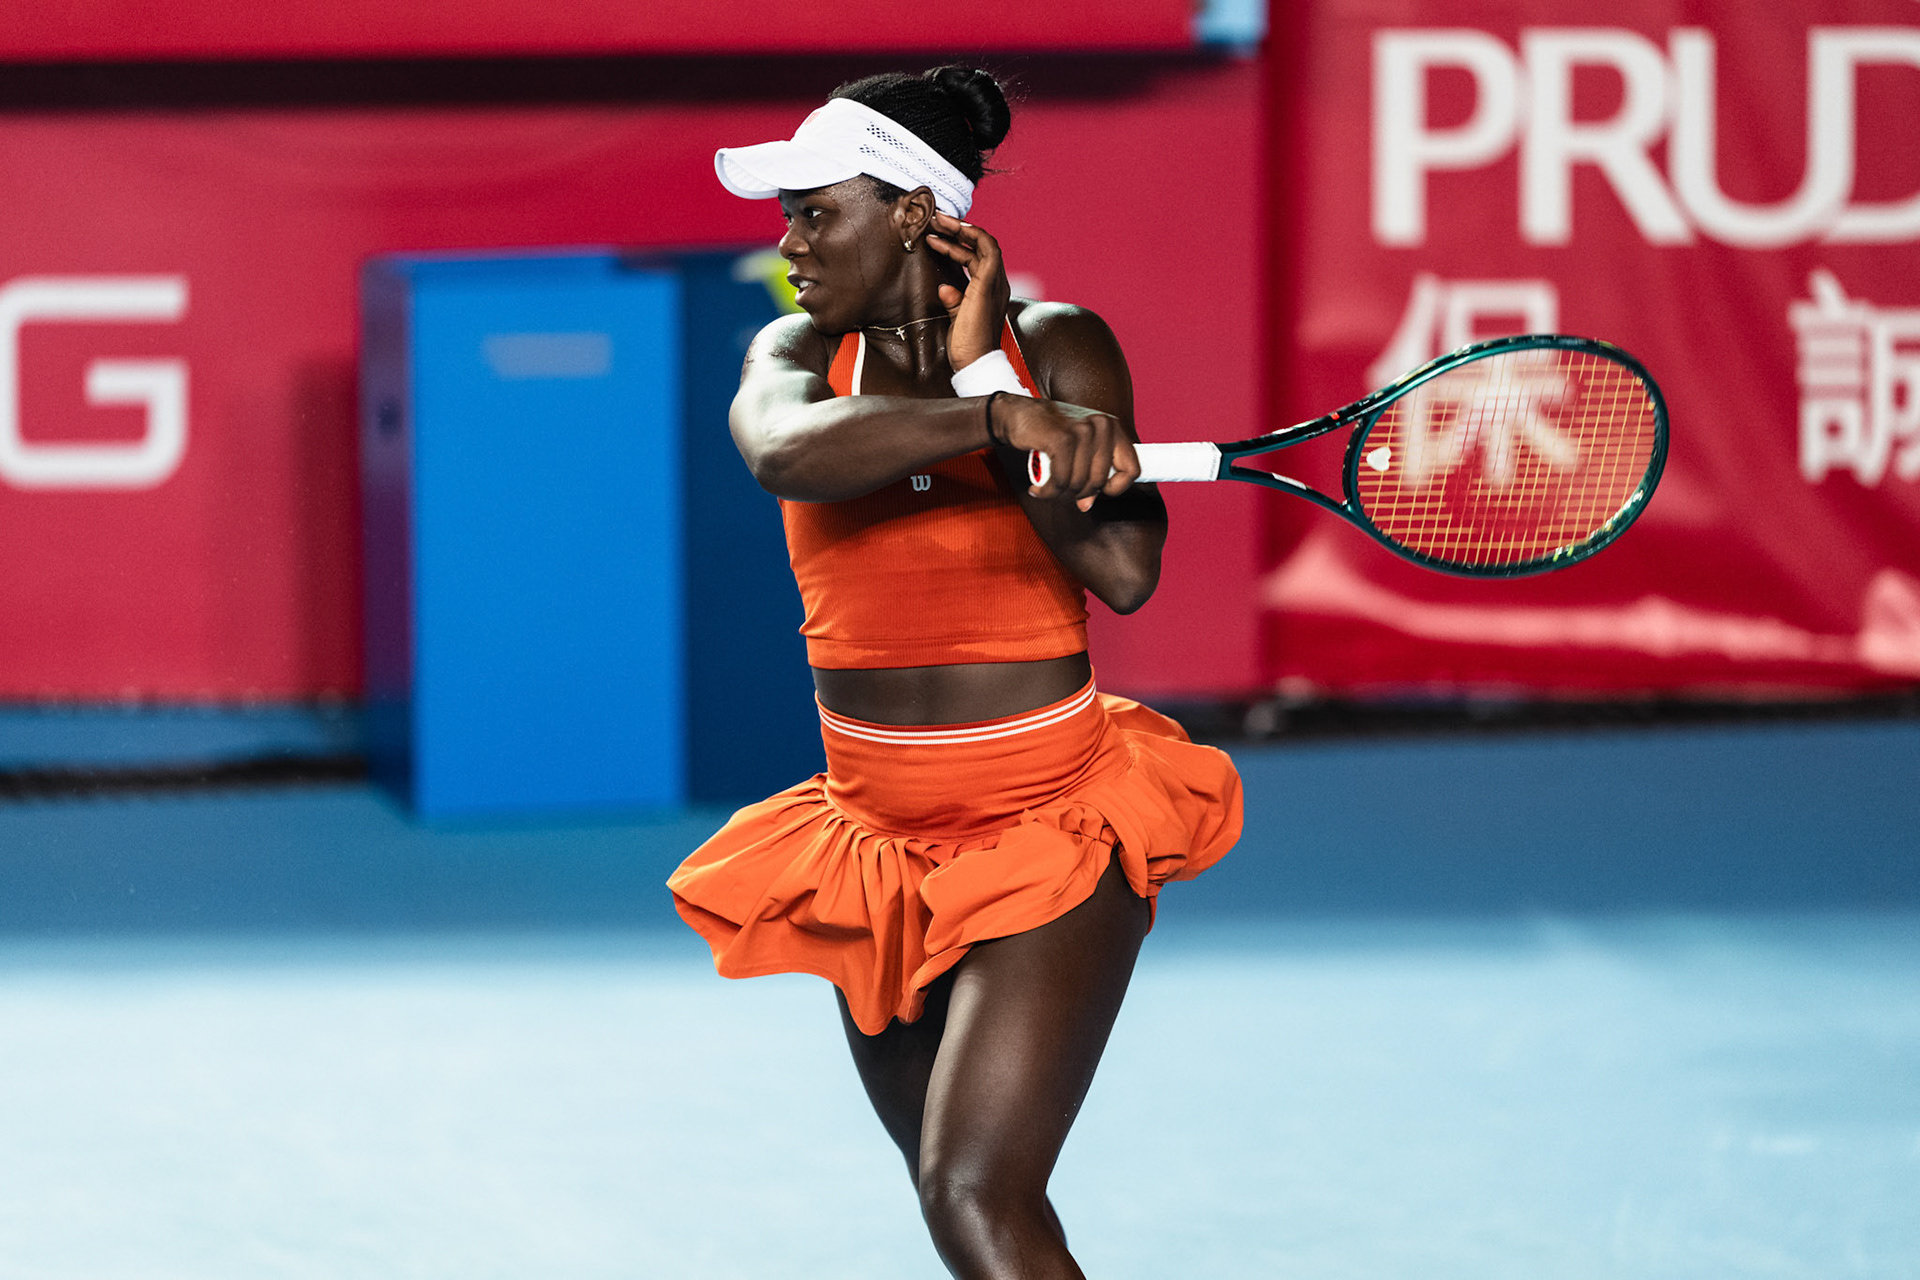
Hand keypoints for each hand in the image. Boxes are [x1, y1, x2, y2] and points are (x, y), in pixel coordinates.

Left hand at [925, 212, 1009, 371]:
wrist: (973, 362)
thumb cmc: (966, 346)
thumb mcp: (957, 318)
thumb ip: (954, 301)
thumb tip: (945, 287)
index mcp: (990, 291)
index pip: (978, 257)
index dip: (959, 244)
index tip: (938, 234)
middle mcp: (997, 284)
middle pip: (982, 246)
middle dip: (958, 230)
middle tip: (936, 219)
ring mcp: (995, 283)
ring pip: (984, 243)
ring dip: (961, 229)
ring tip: (938, 220)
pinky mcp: (988, 285)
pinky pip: (988, 250)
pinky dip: (973, 236)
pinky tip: (954, 230)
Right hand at [992, 396, 1140, 510]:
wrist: (1017, 413)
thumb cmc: (1049, 431)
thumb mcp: (1078, 448)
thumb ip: (1088, 473)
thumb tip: (1087, 505)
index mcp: (1112, 427)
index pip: (1132, 469)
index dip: (1116, 488)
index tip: (1099, 493)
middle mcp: (1102, 426)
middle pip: (1099, 482)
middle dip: (1077, 494)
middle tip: (1060, 492)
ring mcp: (1082, 431)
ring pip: (1079, 483)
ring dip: (1059, 494)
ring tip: (1046, 489)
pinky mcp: (1062, 439)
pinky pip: (1061, 480)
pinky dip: (1048, 491)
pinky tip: (1038, 489)